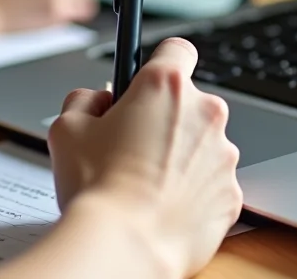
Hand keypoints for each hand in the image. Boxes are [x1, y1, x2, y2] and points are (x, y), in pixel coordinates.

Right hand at [46, 39, 242, 277]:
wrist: (126, 246)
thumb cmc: (96, 187)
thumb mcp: (65, 127)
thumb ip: (84, 99)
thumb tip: (99, 101)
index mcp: (165, 86)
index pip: (177, 49)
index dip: (159, 62)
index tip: (148, 80)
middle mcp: (204, 114)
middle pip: (189, 102)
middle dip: (165, 118)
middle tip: (131, 145)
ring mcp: (223, 156)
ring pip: (201, 144)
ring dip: (180, 155)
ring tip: (145, 183)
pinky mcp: (231, 195)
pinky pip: (210, 182)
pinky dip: (192, 191)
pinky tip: (162, 205)